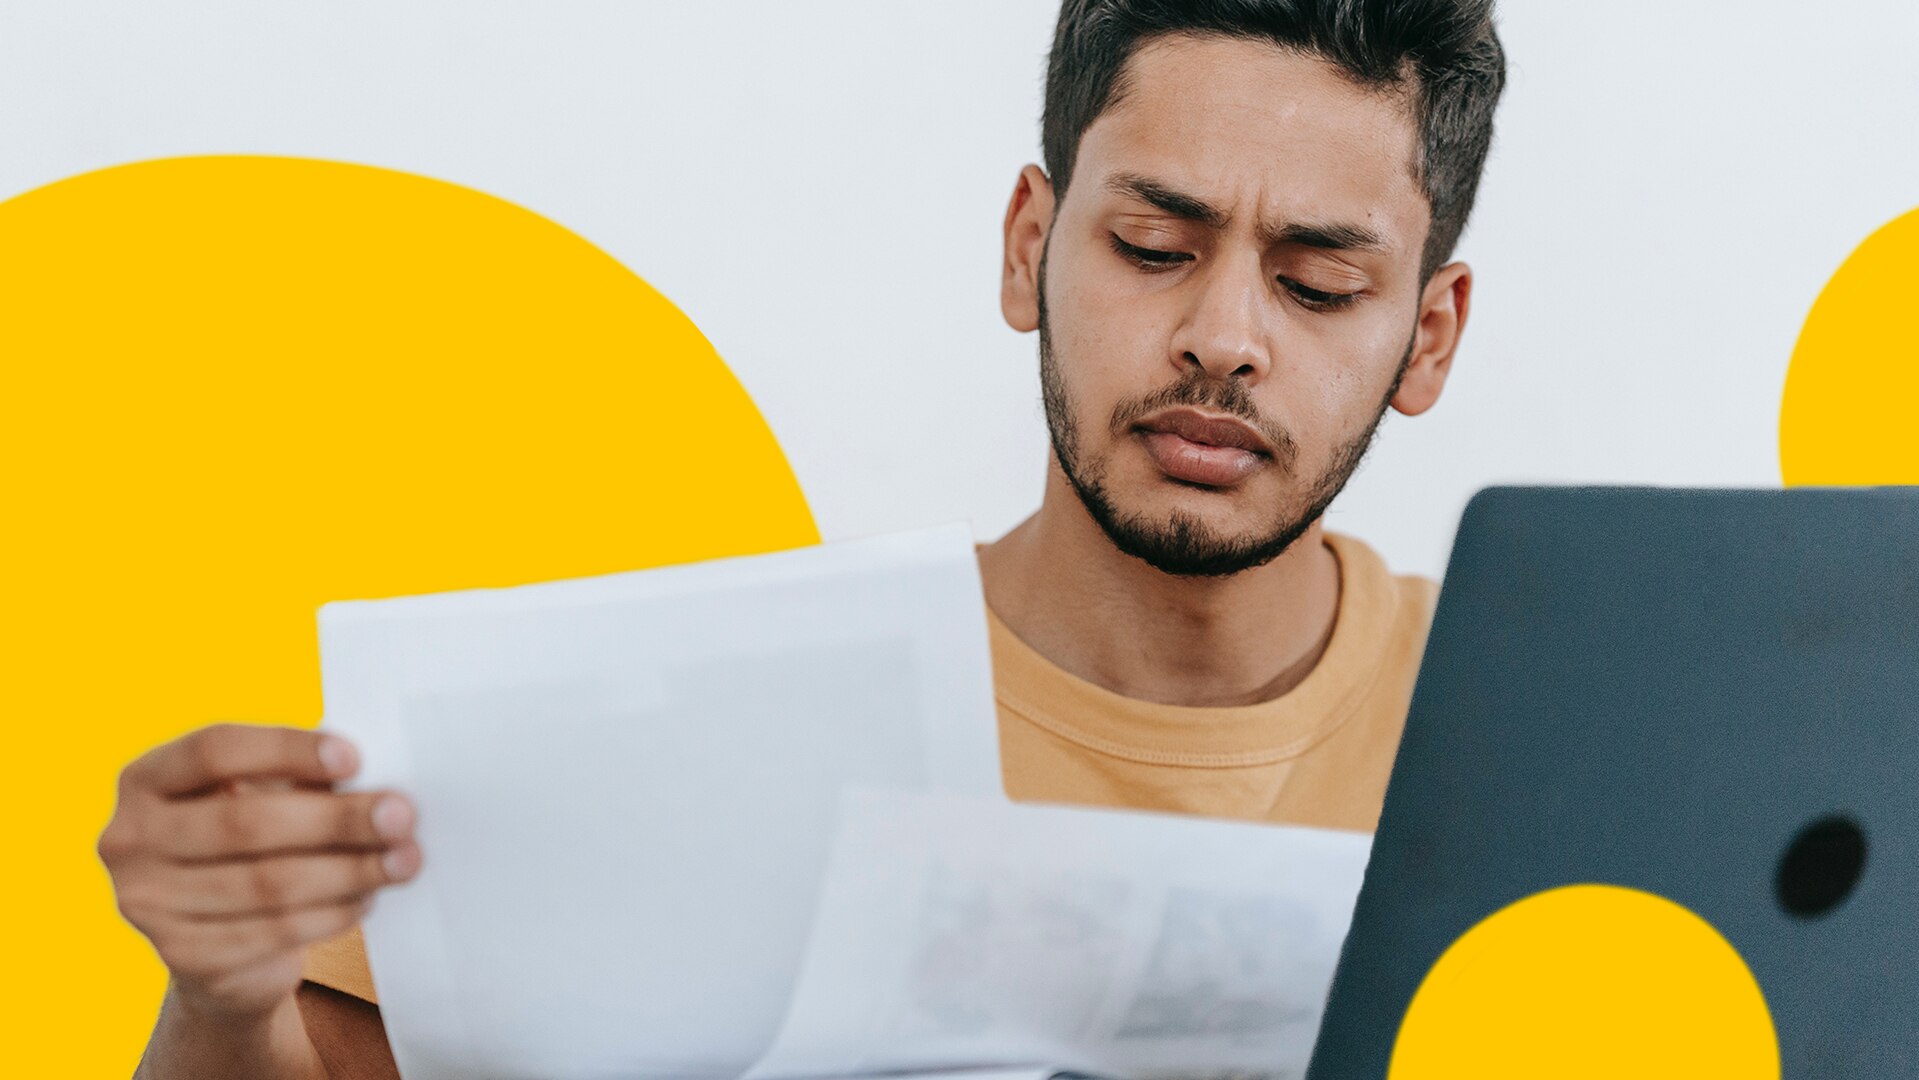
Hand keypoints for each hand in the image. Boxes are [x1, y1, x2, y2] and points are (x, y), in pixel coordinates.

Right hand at [99, 724, 420, 1020]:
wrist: (219, 946)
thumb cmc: (249, 846)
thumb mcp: (258, 799)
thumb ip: (297, 781)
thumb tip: (375, 782)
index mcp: (145, 780)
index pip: (214, 750)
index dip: (287, 750)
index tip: (355, 757)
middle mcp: (129, 839)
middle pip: (246, 822)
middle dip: (336, 819)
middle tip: (402, 814)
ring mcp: (147, 903)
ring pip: (268, 883)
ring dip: (350, 870)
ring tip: (405, 859)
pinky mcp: (183, 956)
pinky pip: (275, 931)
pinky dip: (333, 912)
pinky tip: (369, 897)